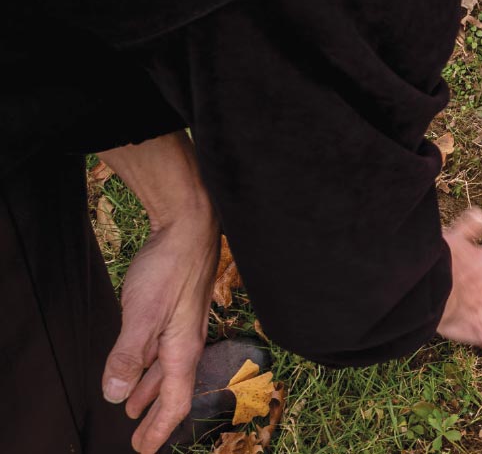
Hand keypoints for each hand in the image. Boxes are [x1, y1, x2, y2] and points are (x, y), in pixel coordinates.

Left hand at [102, 212, 218, 452]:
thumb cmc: (170, 268)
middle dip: (156, 419)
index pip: (175, 402)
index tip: (143, 449)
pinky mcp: (173, 313)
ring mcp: (181, 328)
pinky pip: (161, 353)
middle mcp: (186, 343)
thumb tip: (116, 395)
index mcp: (182, 350)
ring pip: (166, 372)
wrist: (188, 228)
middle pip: (173, 391)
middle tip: (140, 441)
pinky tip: (138, 366)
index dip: (160, 429)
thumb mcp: (141, 313)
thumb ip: (128, 355)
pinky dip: (149, 370)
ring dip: (150, 394)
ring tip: (135, 412)